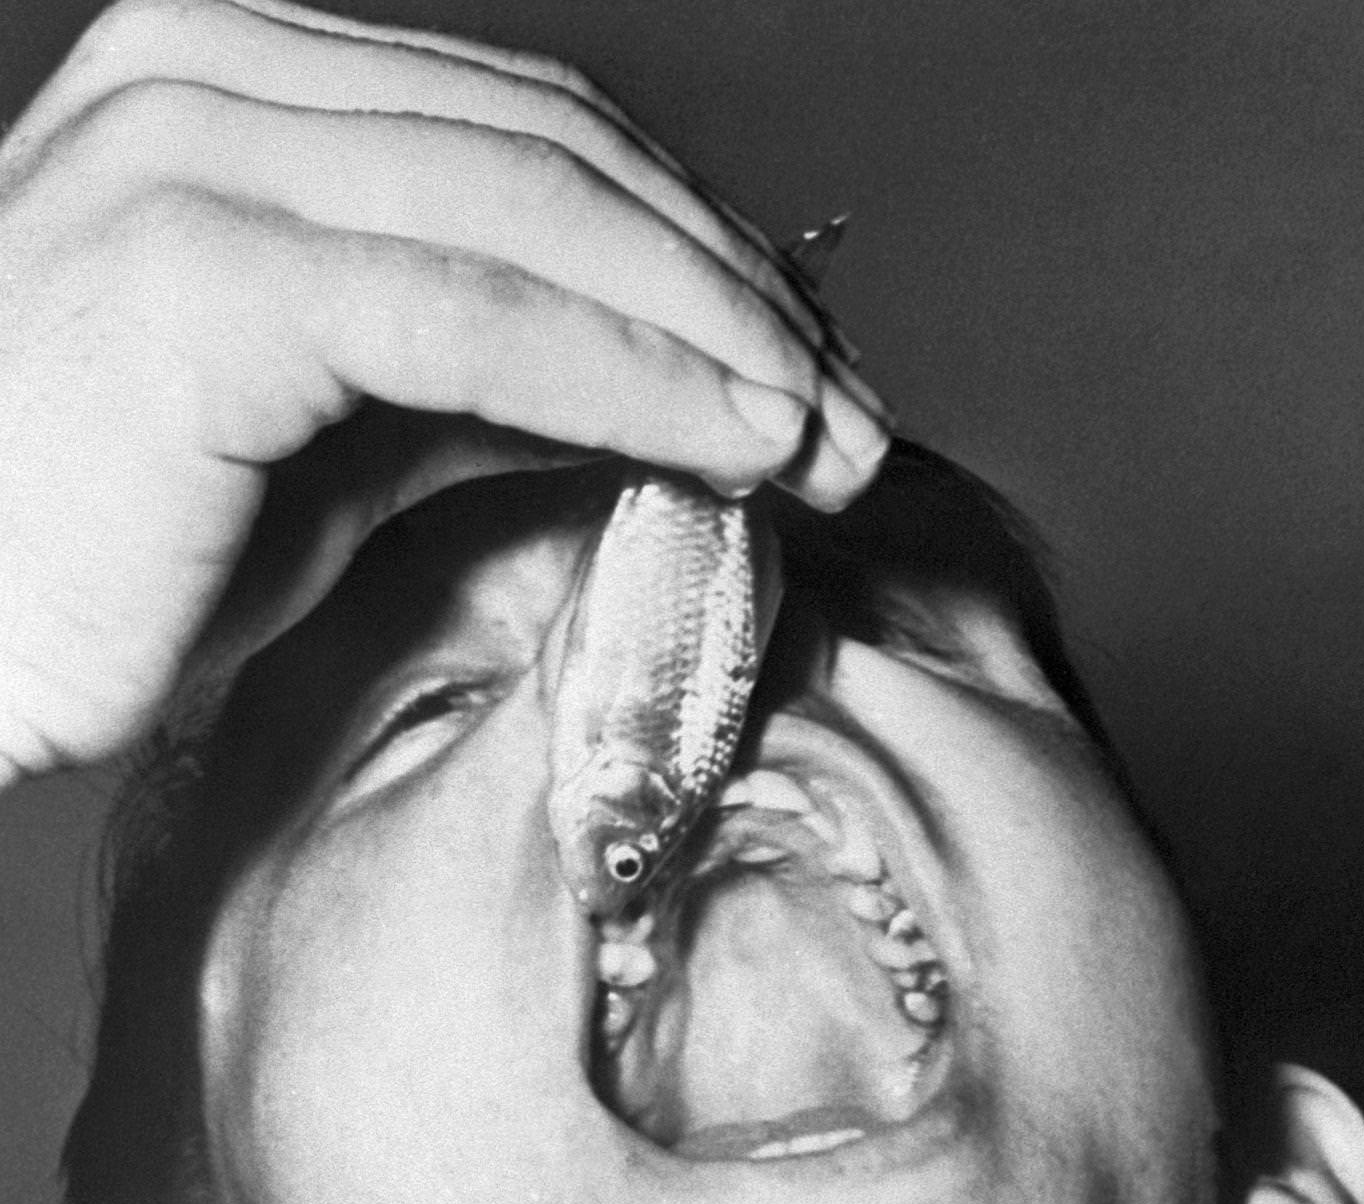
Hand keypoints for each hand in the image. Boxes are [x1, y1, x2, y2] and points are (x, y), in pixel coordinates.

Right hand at [0, 0, 889, 779]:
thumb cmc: (99, 554)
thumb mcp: (323, 441)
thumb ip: (468, 377)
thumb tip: (646, 387)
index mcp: (235, 87)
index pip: (530, 134)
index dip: (692, 245)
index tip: (803, 361)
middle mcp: (210, 79)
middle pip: (558, 153)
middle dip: (733, 288)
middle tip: (854, 412)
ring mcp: (198, 157)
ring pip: (540, 216)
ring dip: (714, 330)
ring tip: (829, 437)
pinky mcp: (203, 273)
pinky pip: (476, 315)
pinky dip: (632, 375)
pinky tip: (736, 442)